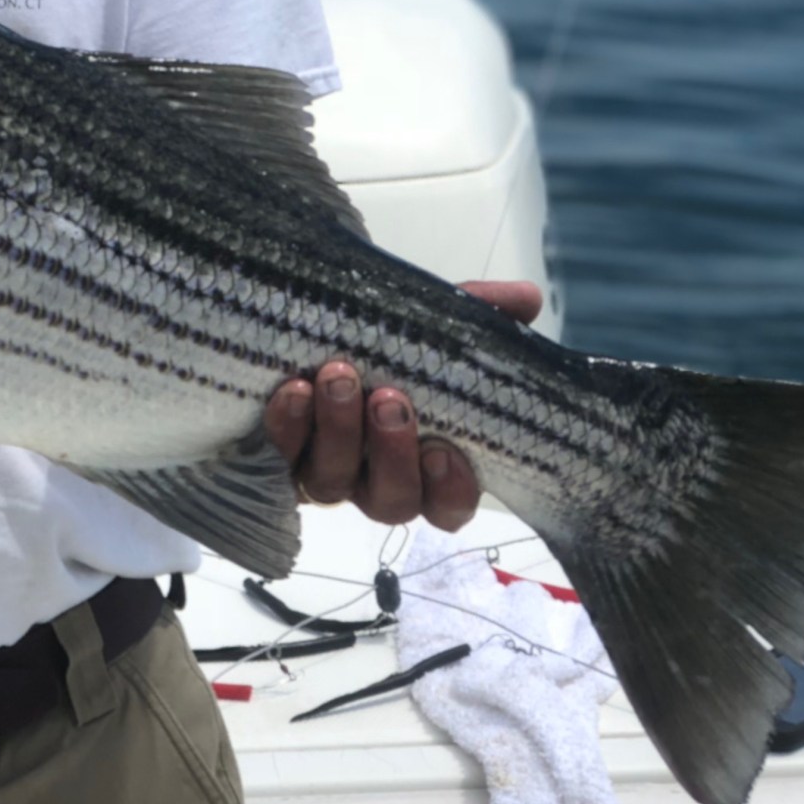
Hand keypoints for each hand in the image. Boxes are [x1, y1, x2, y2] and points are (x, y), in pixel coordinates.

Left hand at [264, 280, 542, 532]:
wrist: (303, 323)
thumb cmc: (383, 339)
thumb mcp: (430, 322)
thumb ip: (478, 313)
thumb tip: (527, 299)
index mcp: (424, 461)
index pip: (447, 504)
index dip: (449, 491)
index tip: (444, 451)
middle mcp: (373, 477)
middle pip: (390, 501)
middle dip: (391, 454)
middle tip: (388, 399)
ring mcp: (323, 468)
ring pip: (332, 481)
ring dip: (338, 431)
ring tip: (337, 378)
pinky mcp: (276, 453)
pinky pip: (279, 455)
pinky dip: (287, 426)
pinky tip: (293, 391)